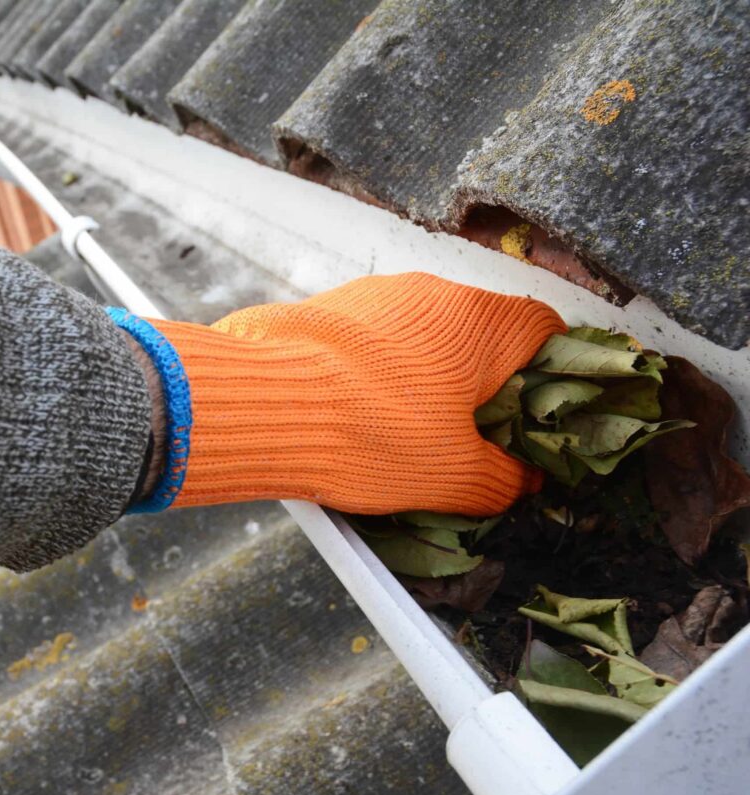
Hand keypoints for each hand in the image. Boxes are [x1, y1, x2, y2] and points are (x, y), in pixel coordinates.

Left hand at [120, 273, 565, 514]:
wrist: (261, 403)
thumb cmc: (371, 433)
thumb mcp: (453, 476)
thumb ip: (503, 479)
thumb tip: (521, 480)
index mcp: (480, 322)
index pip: (546, 330)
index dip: (554, 374)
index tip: (541, 414)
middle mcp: (431, 292)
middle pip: (482, 333)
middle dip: (485, 384)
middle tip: (473, 436)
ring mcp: (374, 293)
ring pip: (424, 334)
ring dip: (429, 376)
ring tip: (409, 429)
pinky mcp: (328, 306)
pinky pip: (375, 337)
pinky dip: (381, 370)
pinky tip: (360, 410)